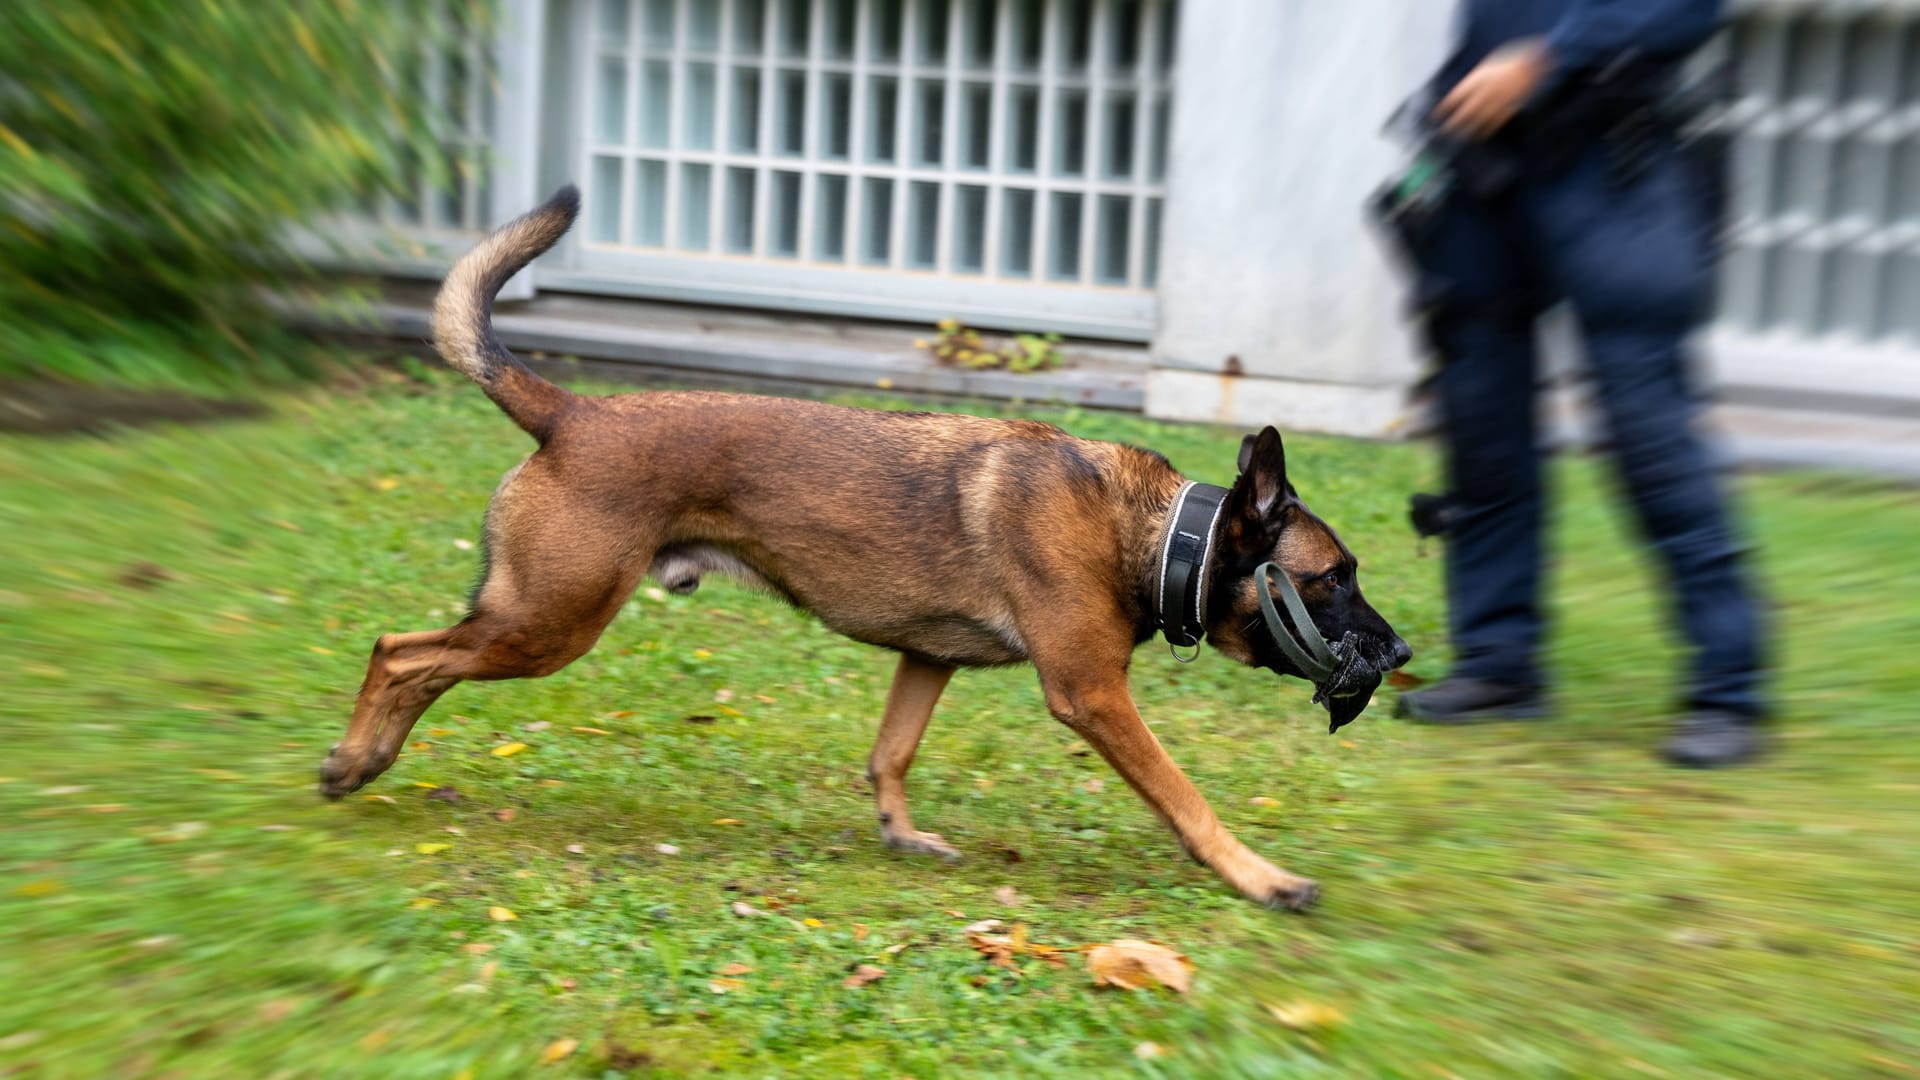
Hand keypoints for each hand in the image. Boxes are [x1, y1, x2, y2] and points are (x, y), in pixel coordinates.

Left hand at [1433, 40, 1550, 140]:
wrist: (1537, 60)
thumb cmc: (1514, 56)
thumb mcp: (1490, 62)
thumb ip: (1479, 78)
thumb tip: (1468, 90)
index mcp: (1479, 78)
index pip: (1456, 97)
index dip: (1445, 108)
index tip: (1437, 116)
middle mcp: (1486, 91)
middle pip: (1465, 113)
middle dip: (1453, 124)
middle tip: (1445, 132)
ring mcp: (1499, 101)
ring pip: (1480, 121)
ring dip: (1469, 130)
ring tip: (1462, 137)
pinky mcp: (1511, 107)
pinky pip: (1496, 122)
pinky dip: (1488, 129)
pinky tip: (1483, 134)